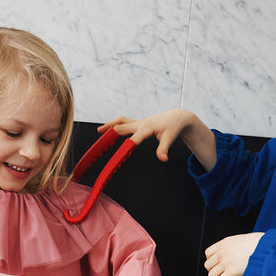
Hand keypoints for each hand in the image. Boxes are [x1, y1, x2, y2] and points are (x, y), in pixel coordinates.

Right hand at [98, 109, 216, 170]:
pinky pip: (124, 122)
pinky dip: (115, 125)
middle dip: (110, 134)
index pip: (133, 140)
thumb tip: (163, 159)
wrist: (176, 116)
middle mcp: (140, 124)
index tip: (117, 156)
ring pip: (120, 121)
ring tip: (99, 131)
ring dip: (109, 126)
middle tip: (99, 144)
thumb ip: (164, 149)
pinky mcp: (138, 123)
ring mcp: (138, 122)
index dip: (125, 147)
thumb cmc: (172, 127)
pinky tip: (108, 130)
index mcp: (146, 128)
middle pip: (121, 127)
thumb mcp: (170, 138)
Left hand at [204, 233, 263, 275]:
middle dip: (213, 271)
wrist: (268, 248)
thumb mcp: (244, 239)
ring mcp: (226, 262)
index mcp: (225, 243)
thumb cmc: (261, 244)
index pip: (208, 253)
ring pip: (211, 275)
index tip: (216, 265)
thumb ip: (236, 246)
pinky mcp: (231, 272)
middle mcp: (223, 252)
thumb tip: (237, 253)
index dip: (211, 261)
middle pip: (208, 265)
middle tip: (220, 275)